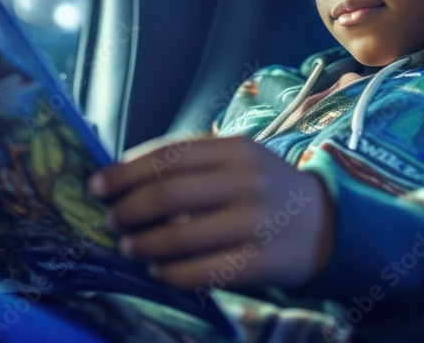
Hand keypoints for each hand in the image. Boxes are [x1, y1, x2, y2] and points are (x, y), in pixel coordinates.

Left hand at [89, 135, 334, 290]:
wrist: (326, 226)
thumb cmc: (266, 189)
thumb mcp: (239, 160)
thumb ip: (191, 162)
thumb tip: (124, 174)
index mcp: (236, 150)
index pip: (167, 157)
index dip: (124, 172)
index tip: (97, 185)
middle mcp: (246, 183)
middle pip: (166, 196)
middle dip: (127, 210)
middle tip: (112, 220)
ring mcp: (254, 224)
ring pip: (178, 238)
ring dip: (141, 245)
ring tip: (129, 247)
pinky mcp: (258, 263)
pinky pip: (198, 273)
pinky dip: (168, 273)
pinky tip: (157, 270)